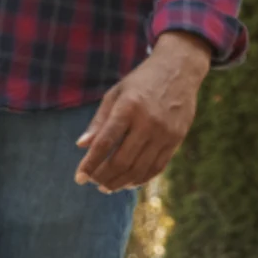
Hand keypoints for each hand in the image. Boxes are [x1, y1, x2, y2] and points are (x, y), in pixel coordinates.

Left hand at [76, 33, 213, 192]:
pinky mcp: (177, 139)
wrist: (179, 70)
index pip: (105, 143)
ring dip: (121, 182)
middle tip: (92, 182)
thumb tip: (82, 146)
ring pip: (140, 168)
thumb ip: (99, 121)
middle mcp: (148, 123)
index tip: (78, 178)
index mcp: (128, 108)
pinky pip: (157, 166)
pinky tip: (128, 183)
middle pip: (122, 160)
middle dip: (104, 176)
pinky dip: (141, 178)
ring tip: (107, 187)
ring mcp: (165, 133)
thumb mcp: (115, 94)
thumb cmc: (140, 82)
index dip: (90, 163)